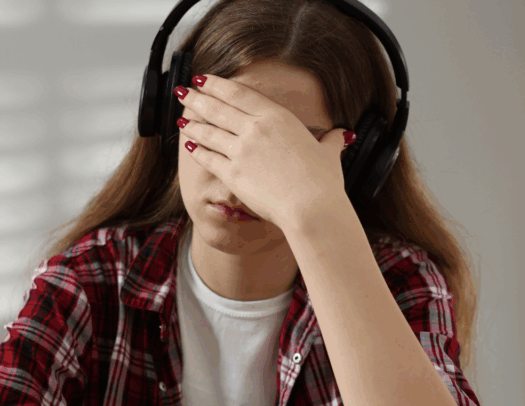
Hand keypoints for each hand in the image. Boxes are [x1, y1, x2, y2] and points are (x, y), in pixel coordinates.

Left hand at [174, 74, 355, 230]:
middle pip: (218, 108)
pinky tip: (190, 146)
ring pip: (209, 131)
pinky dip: (198, 151)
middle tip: (184, 92)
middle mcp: (255, 129)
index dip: (218, 85)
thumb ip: (331, 141)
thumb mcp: (329, 155)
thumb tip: (343, 135)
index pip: (240, 94)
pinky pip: (209, 158)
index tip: (205, 79)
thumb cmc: (322, 183)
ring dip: (192, 124)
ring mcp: (241, 151)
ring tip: (182, 119)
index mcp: (277, 117)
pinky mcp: (232, 174)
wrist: (310, 208)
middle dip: (198, 98)